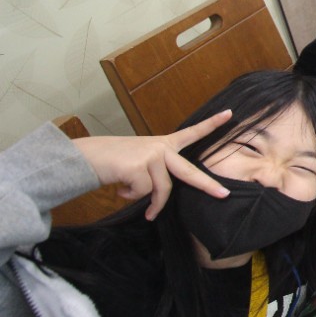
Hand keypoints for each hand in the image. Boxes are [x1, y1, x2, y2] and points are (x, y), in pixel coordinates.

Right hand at [72, 110, 232, 220]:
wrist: (84, 157)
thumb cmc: (113, 162)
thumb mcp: (140, 163)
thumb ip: (156, 173)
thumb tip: (160, 198)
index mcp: (163, 144)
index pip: (191, 133)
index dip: (211, 124)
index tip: (230, 114)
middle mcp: (161, 148)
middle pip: (188, 172)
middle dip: (207, 185)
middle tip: (224, 195)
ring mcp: (152, 156)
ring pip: (161, 190)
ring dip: (148, 202)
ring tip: (127, 193)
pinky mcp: (139, 167)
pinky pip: (142, 193)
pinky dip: (129, 196)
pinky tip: (119, 187)